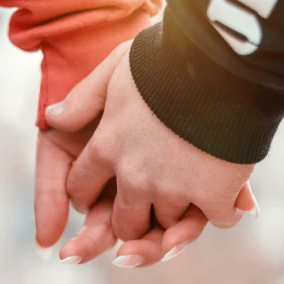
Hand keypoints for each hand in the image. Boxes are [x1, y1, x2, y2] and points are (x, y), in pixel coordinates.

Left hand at [45, 42, 257, 261]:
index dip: (88, 194)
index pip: (81, 189)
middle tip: (146, 211)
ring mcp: (174, 189)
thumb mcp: (116, 66)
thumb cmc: (169, 57)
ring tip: (192, 198)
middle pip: (124, 223)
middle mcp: (135, 176)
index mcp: (107, 147)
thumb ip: (84, 98)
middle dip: (132, 222)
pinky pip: (219, 220)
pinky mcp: (214, 194)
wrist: (221, 59)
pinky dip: (226, 211)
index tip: (100, 193)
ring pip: (168, 226)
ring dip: (179, 216)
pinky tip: (231, 199)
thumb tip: (52, 117)